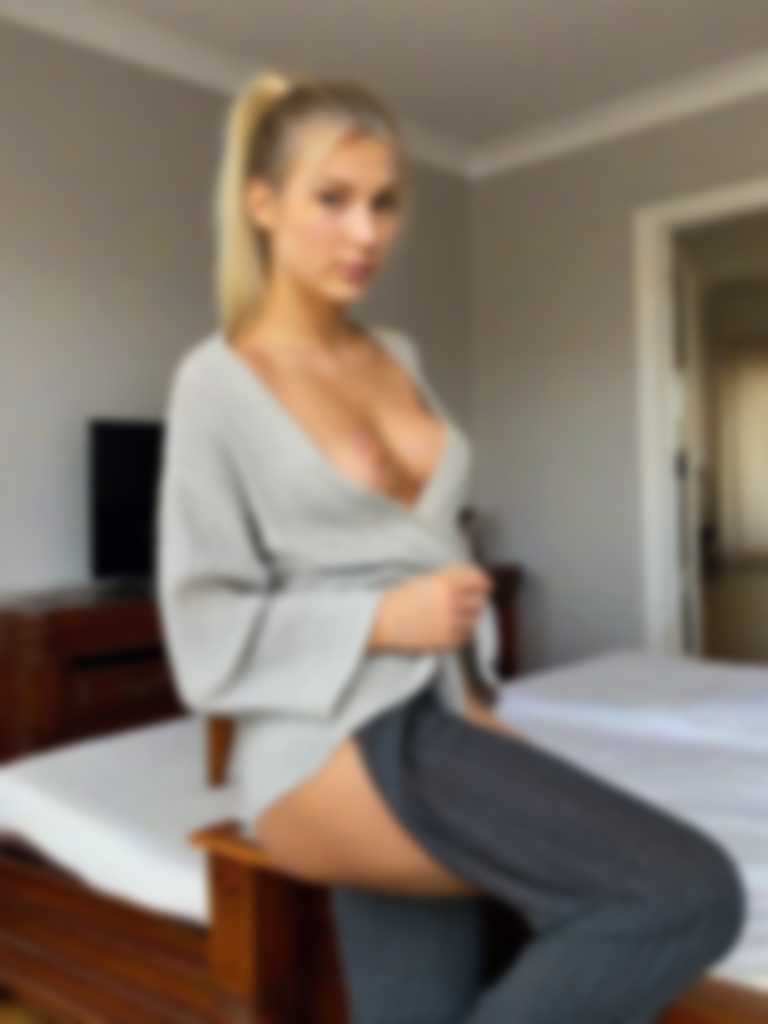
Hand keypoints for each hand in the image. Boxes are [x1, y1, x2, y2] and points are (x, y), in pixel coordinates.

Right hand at [372, 562, 493, 651]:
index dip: (483, 582)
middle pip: (480, 600)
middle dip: (476, 600)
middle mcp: (451, 601)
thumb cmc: (401, 598)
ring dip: (468, 617)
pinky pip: (466, 636)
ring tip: (453, 616)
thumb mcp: (426, 580)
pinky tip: (448, 628)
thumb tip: (478, 582)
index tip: (484, 585)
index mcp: (446, 582)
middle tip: (467, 602)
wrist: (382, 621)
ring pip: (475, 619)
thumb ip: (451, 579)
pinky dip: (461, 632)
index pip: (479, 580)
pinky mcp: (447, 640)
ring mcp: (451, 622)